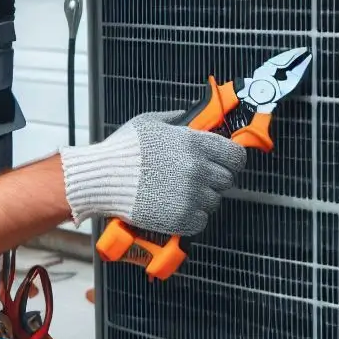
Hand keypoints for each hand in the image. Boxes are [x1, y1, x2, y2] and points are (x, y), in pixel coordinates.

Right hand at [59, 110, 246, 236]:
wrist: (102, 177)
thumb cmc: (123, 150)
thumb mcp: (150, 122)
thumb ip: (178, 119)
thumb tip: (192, 118)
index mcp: (195, 143)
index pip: (237, 156)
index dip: (232, 161)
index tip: (225, 163)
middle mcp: (198, 169)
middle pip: (227, 181)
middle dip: (215, 180)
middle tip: (196, 179)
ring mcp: (191, 195)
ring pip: (214, 202)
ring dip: (202, 199)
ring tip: (179, 193)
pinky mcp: (181, 218)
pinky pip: (201, 221)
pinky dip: (192, 218)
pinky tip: (175, 207)